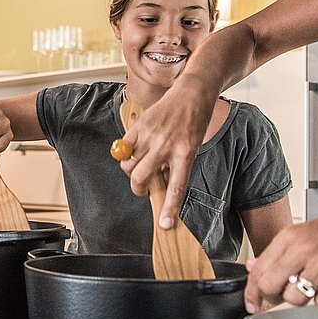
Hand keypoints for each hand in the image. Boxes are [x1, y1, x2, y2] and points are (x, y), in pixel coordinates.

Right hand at [118, 85, 214, 228]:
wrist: (192, 94)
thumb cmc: (194, 123)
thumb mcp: (191, 148)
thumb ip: (175, 167)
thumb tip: (160, 183)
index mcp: (185, 154)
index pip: (176, 188)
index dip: (169, 209)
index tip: (165, 224)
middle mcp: (166, 146)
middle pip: (140, 178)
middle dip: (138, 189)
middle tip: (143, 188)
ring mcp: (151, 135)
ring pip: (128, 164)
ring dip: (132, 170)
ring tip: (142, 164)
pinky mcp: (140, 125)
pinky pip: (123, 147)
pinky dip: (125, 153)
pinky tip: (136, 149)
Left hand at [243, 207, 317, 312]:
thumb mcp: (303, 234)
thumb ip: (276, 253)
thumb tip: (252, 267)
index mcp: (289, 237)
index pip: (259, 269)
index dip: (252, 291)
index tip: (252, 303)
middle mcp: (303, 248)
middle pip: (271, 285)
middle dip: (275, 296)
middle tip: (287, 292)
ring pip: (295, 298)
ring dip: (303, 299)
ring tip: (316, 284)